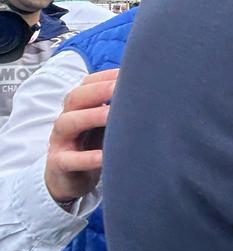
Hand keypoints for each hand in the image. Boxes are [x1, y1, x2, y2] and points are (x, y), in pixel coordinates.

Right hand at [44, 69, 118, 205]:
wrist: (69, 179)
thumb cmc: (93, 145)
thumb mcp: (105, 125)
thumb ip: (120, 109)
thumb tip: (154, 91)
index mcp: (79, 106)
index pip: (87, 84)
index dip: (106, 76)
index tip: (130, 71)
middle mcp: (67, 118)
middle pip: (75, 98)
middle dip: (98, 90)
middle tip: (120, 88)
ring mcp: (60, 141)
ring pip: (67, 123)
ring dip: (91, 116)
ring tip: (111, 115)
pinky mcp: (59, 164)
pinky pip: (69, 159)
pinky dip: (87, 158)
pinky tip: (104, 157)